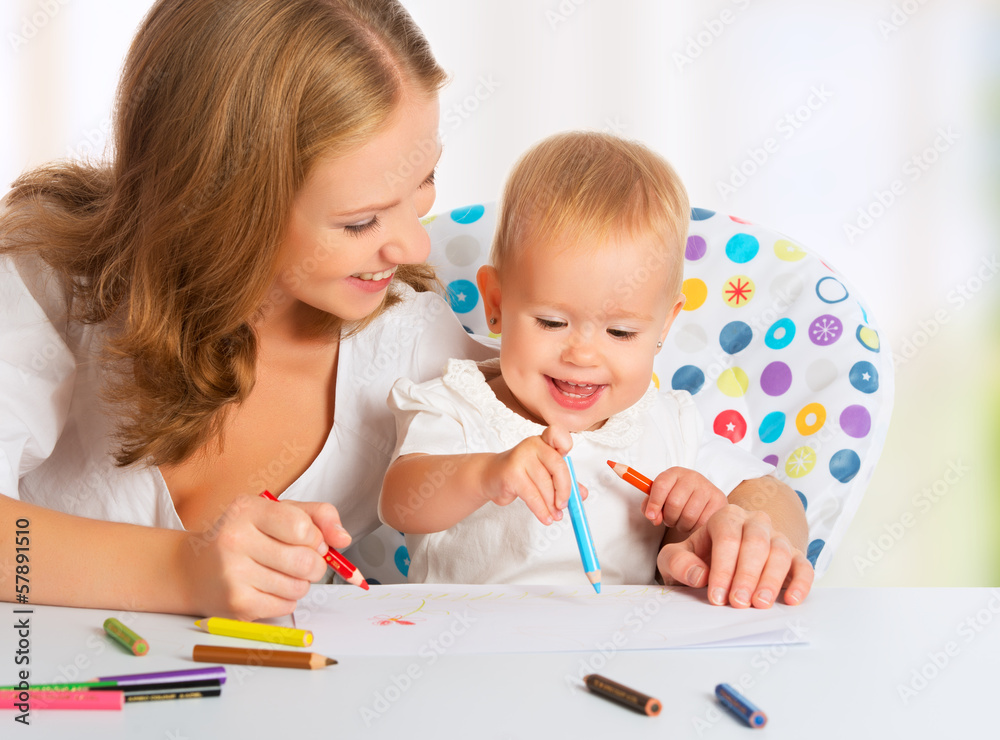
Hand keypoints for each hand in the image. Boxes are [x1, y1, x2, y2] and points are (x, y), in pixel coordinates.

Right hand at [179, 495, 351, 619]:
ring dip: (300, 583)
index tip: (309, 540)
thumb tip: (343, 538)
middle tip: (301, 561)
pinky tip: (266, 588)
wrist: (192, 570)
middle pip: (306, 561)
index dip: (316, 538)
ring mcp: (233, 574)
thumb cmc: (243, 537)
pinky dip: (285, 599)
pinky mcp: (237, 604)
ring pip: (300, 587)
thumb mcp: (276, 512)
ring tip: (279, 573)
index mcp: (247, 510)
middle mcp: (235, 540)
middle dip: (315, 564)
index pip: (302, 527)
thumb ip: (316, 516)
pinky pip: (287, 606)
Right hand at [482, 426, 582, 525]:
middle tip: (564, 505)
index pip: (556, 433)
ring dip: (552, 505)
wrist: (491, 476)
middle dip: (565, 490)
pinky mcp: (511, 474)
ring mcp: (520, 457)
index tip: (567, 455)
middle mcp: (533, 445)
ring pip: (545, 485)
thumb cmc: (521, 473)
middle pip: (558, 466)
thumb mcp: (544, 473)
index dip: (564, 442)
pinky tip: (546, 518)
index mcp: (544, 441)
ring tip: (555, 515)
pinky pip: (532, 496)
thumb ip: (564, 481)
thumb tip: (582, 495)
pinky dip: (541, 510)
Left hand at [644, 467, 726, 530]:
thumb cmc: (678, 499)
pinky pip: (702, 522)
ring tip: (682, 521)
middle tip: (671, 519)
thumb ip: (650, 507)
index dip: (654, 503)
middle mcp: (692, 477)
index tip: (651, 516)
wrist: (704, 499)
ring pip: (688, 516)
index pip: (661, 486)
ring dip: (681, 525)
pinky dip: (694, 528)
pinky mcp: (719, 500)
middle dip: (669, 518)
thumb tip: (654, 518)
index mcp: (674, 473)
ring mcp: (707, 488)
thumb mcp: (661, 498)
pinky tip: (693, 523)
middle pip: (674, 503)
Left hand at [656, 505, 813, 607]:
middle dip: (747, 575)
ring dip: (771, 580)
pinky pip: (803, 566)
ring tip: (759, 604)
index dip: (723, 568)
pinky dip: (801, 583)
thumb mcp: (675, 559)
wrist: (721, 563)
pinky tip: (791, 600)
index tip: (717, 597)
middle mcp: (754, 522)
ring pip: (780, 552)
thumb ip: (678, 563)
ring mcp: (777, 538)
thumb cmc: (698, 560)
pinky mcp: (795, 556)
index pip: (727, 538)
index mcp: (726, 517)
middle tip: (739, 603)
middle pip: (756, 542)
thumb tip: (700, 575)